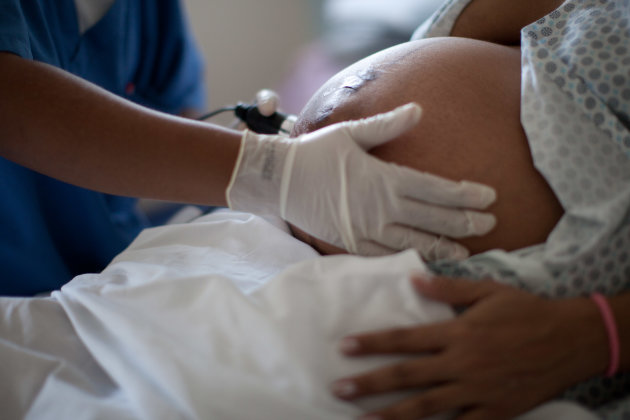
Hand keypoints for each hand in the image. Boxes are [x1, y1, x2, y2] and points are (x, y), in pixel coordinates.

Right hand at [226, 103, 496, 259]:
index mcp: (384, 179)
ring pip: (413, 243)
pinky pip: (386, 256)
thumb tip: (420, 109)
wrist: (279, 180)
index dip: (465, 195)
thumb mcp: (351, 134)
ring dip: (443, 248)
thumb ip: (388, 125)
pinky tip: (424, 262)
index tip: (490, 197)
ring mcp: (366, 230)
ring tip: (467, 253)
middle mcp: (380, 208)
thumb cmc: (315, 152)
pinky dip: (408, 260)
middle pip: (432, 219)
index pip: (435, 189)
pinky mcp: (351, 244)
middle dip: (465, 223)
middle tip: (492, 224)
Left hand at [331, 276, 608, 419]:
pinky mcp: (495, 411)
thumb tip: (412, 279)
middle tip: (339, 388)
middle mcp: (462, 363)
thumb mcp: (488, 290)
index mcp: (457, 332)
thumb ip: (448, 287)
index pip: (405, 338)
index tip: (345, 347)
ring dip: (392, 414)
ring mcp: (477, 391)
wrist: (571, 340)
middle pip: (407, 375)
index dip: (372, 343)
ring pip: (426, 407)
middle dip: (370, 382)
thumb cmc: (526, 311)